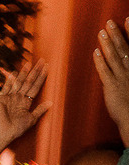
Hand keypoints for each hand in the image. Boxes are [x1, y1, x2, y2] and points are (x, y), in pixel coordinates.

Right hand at [0, 61, 50, 151]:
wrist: (3, 134)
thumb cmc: (17, 129)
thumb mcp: (31, 119)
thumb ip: (39, 110)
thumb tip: (51, 102)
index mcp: (26, 103)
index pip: (35, 87)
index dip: (41, 77)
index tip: (47, 67)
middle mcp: (18, 98)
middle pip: (28, 82)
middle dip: (35, 71)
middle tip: (41, 60)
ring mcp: (9, 98)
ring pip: (18, 83)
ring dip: (24, 73)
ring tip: (29, 63)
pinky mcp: (0, 99)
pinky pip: (6, 87)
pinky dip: (9, 80)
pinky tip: (14, 73)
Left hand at [95, 18, 128, 145]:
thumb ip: (126, 72)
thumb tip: (118, 63)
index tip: (127, 20)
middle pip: (123, 48)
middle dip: (116, 34)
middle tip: (109, 22)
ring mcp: (122, 78)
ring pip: (114, 57)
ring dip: (107, 43)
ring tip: (101, 32)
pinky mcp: (112, 87)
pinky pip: (105, 71)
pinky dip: (100, 61)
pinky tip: (96, 52)